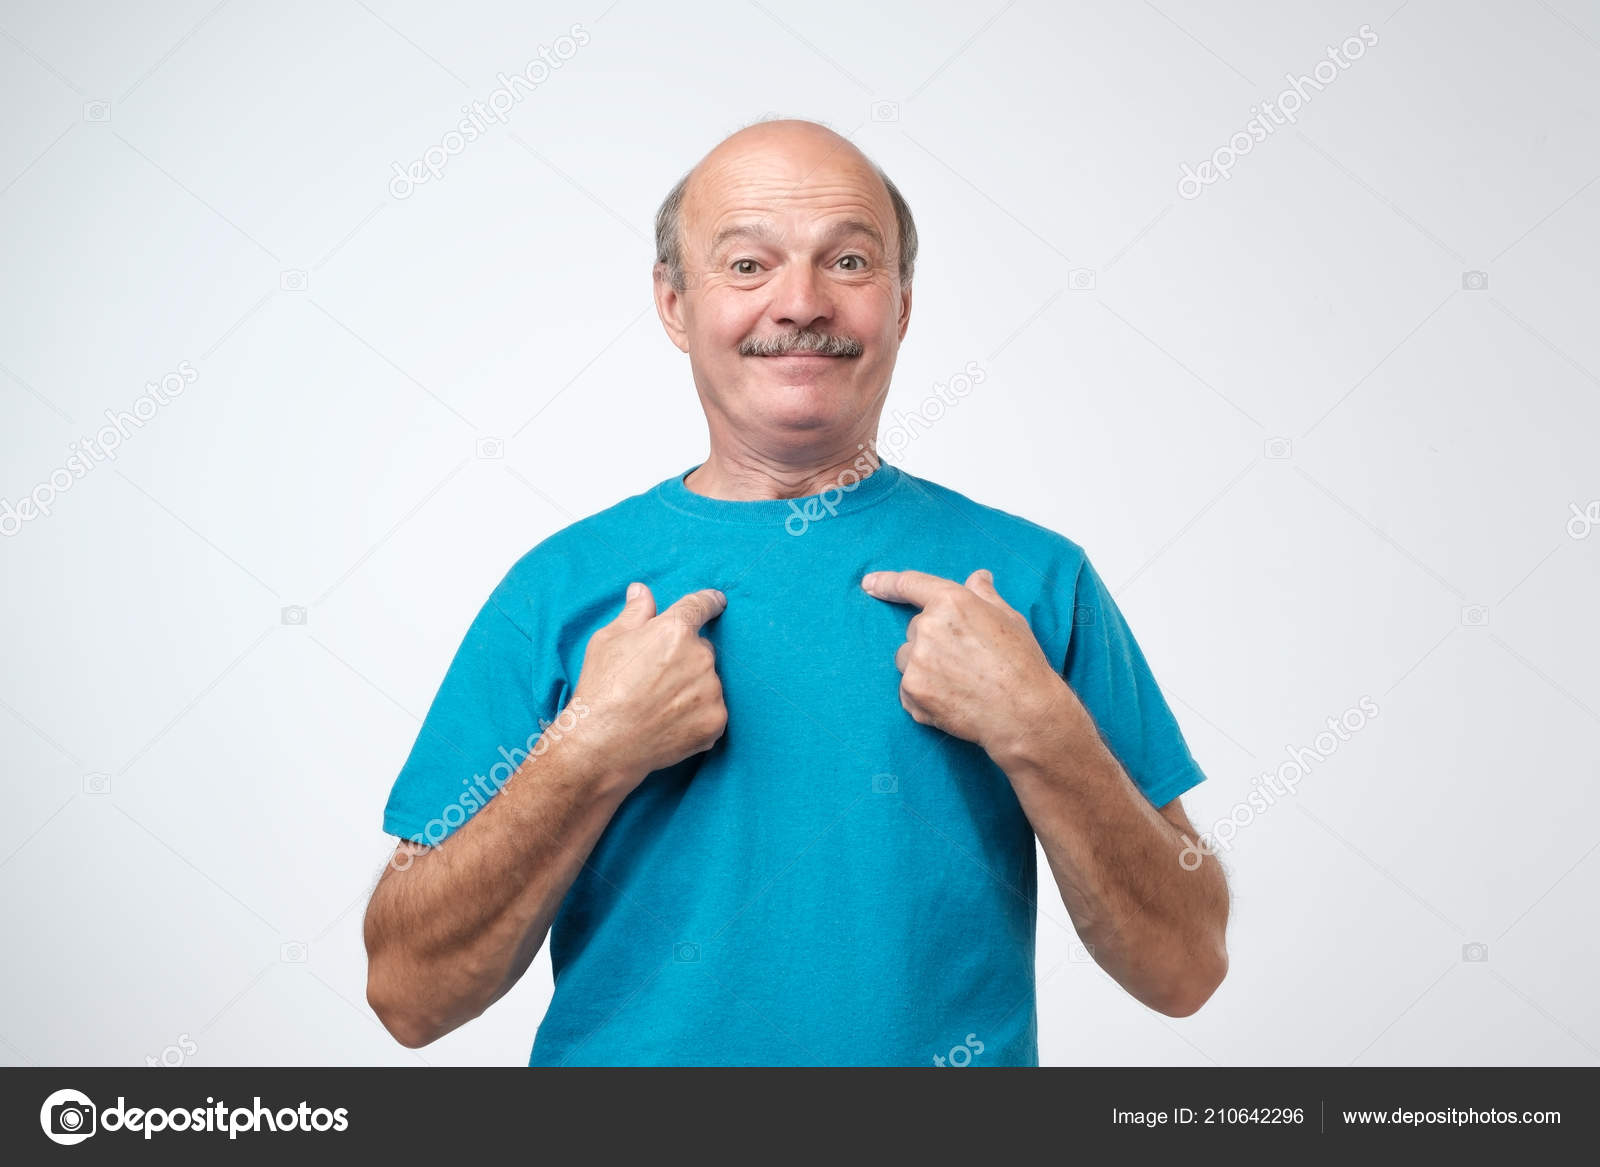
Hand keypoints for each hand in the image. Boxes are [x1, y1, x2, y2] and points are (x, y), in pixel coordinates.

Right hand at [570, 583, 728, 791]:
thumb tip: (641, 591)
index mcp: (675, 630)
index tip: (717, 601)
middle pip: (702, 649)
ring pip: (708, 681)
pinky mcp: (716, 721)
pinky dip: (697, 715)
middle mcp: (700, 657)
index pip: (700, 606)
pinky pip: (711, 710)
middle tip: (656, 679)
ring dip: (692, 687)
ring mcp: (711, 691)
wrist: (604, 744)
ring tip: (659, 705)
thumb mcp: (607, 641)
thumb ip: (633, 613)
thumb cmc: (601, 689)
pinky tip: (670, 722)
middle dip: (685, 658)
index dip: (709, 601)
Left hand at [861, 568, 1069, 757]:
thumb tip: (977, 578)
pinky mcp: (911, 691)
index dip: (886, 583)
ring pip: (907, 658)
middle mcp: (927, 628)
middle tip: (965, 659)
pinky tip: (952, 699)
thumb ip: (985, 594)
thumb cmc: (1021, 663)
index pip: (909, 584)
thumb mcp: (1009, 618)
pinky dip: (924, 693)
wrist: (1022, 713)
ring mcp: (916, 661)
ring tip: (959, 681)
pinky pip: (908, 687)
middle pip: (915, 629)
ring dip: (924, 666)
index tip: (869, 584)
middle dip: (933, 640)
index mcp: (951, 602)